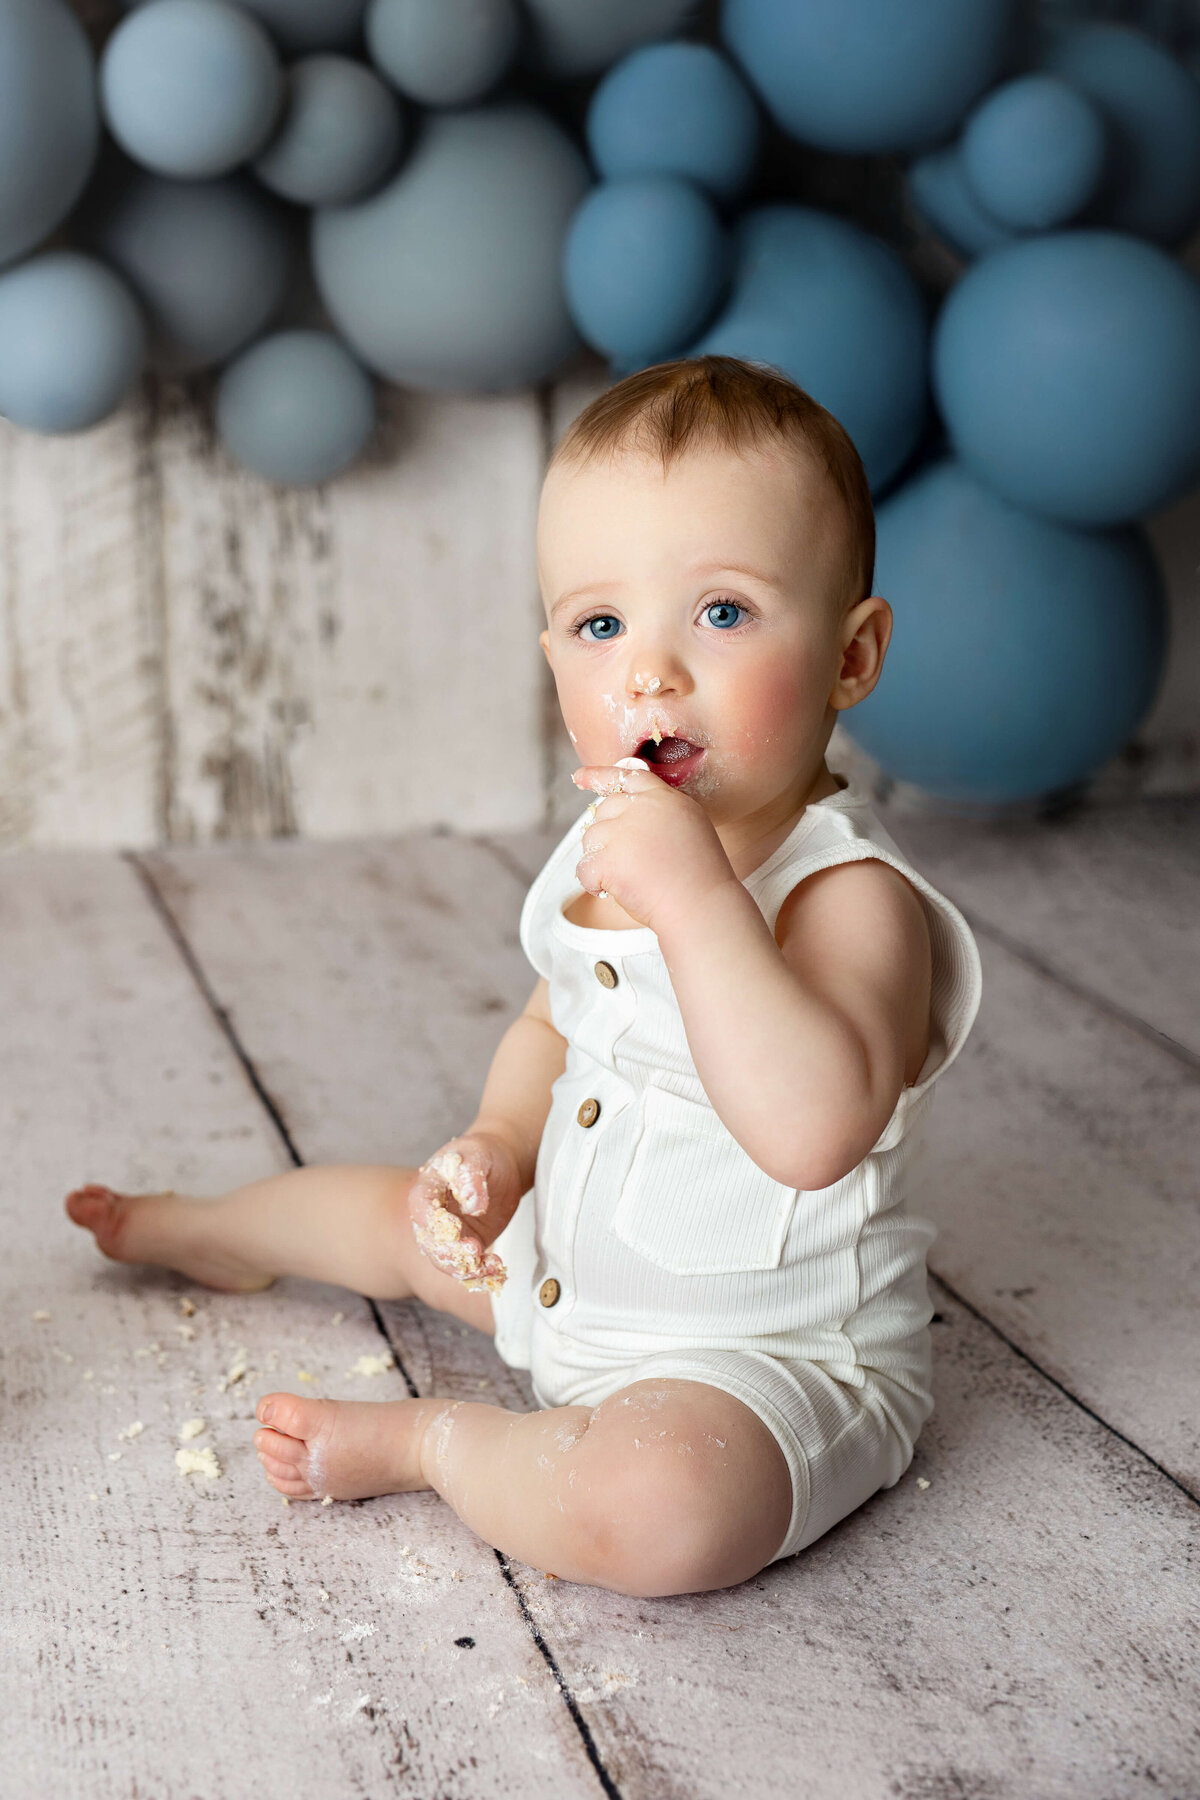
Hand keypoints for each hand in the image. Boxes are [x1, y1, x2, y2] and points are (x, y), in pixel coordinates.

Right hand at [407, 1130, 523, 1291]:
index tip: (455, 1227)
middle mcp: (432, 1216)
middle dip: (450, 1252)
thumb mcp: (478, 1155)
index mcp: (427, 1188)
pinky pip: (466, 1267)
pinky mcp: (466, 1246)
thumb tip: (472, 1204)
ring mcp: (447, 1235)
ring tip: (492, 1266)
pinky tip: (497, 1270)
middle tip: (474, 1252)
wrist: (500, 1165)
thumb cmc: (483, 1154)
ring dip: (466, 1269)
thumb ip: (471, 1175)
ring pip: (446, 1261)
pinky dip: (480, 1273)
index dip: (433, 1222)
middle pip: (430, 1241)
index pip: (421, 1208)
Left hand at [572, 758, 739, 933]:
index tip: (580, 778)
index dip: (600, 776)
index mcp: (667, 798)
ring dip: (601, 861)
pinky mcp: (610, 858)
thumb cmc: (700, 878)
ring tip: (629, 879)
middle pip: (604, 810)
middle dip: (608, 837)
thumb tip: (627, 813)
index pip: (628, 776)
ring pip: (591, 838)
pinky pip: (584, 868)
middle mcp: (644, 807)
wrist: (702, 906)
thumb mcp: (692, 828)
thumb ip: (661, 814)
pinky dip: (594, 884)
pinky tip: (615, 891)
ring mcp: (624, 831)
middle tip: (629, 863)